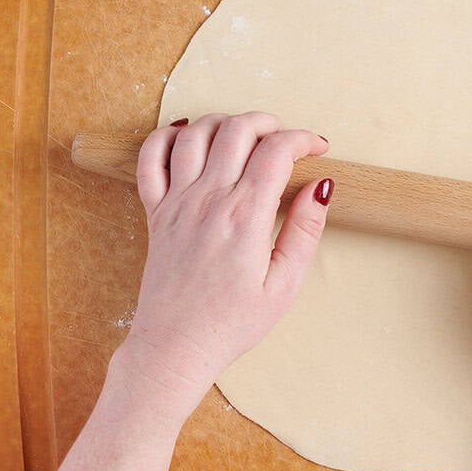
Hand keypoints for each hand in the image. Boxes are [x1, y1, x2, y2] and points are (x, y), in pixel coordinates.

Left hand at [113, 112, 331, 424]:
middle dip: (268, 122)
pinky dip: (166, 137)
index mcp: (245, 217)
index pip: (277, 150)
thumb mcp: (284, 284)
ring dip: (224, 122)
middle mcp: (208, 200)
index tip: (317, 148)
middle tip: (284, 139)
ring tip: (244, 136)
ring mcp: (177, 203)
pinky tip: (188, 137)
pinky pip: (150, 158)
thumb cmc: (231, 323)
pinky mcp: (155, 212)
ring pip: (196, 133)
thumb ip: (305, 230)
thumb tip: (321, 187)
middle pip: (237, 129)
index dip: (303, 139)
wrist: (175, 347)